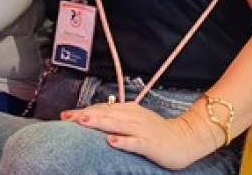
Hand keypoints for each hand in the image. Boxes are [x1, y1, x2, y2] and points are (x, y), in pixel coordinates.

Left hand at [61, 102, 218, 169]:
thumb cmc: (158, 132)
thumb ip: (117, 118)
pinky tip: (112, 141)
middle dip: (84, 115)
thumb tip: (94, 117)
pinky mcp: (150, 143)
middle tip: (66, 117)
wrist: (185, 138)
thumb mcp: (136, 121)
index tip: (65, 115)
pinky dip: (123, 140)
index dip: (83, 111)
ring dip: (99, 122)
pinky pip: (134, 141)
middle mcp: (133, 116)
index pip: (101, 108)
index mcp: (128, 110)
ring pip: (117, 124)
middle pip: (105, 114)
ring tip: (82, 122)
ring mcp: (142, 129)